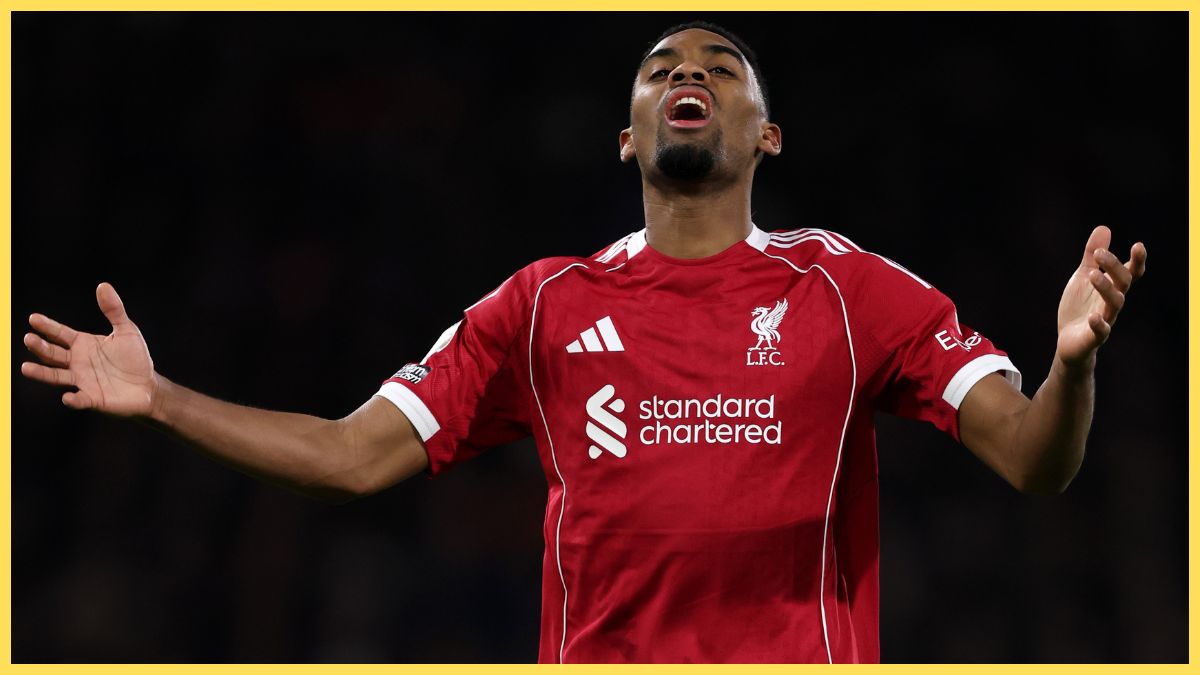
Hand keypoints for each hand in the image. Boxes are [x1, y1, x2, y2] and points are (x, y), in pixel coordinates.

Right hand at [21, 282, 157, 416]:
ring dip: (41, 373)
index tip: (33, 318)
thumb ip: (114, 310)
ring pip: (56, 376)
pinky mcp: (92, 398)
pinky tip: (68, 397)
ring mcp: (82, 380)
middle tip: (29, 338)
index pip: (60, 334)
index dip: (47, 326)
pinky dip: (73, 399)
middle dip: (40, 347)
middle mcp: (77, 362)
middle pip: (52, 353)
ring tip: (25, 368)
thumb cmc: (135, 358)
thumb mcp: (126, 330)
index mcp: (82, 344)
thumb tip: (103, 285)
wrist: (148, 386)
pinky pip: (79, 399)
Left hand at [1056, 226, 1146, 368]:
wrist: (1069, 341)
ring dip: (1106, 288)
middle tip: (1100, 253)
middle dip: (1114, 267)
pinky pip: (1102, 331)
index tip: (1138, 245)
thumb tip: (1104, 228)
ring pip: (1114, 304)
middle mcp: (1112, 302)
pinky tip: (1092, 316)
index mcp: (1112, 288)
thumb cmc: (1079, 307)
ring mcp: (1105, 319)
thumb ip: (1092, 256)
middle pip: (1123, 283)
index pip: (1130, 273)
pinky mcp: (1094, 337)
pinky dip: (1098, 324)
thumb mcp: (1083, 277)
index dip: (1137, 261)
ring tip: (1093, 275)